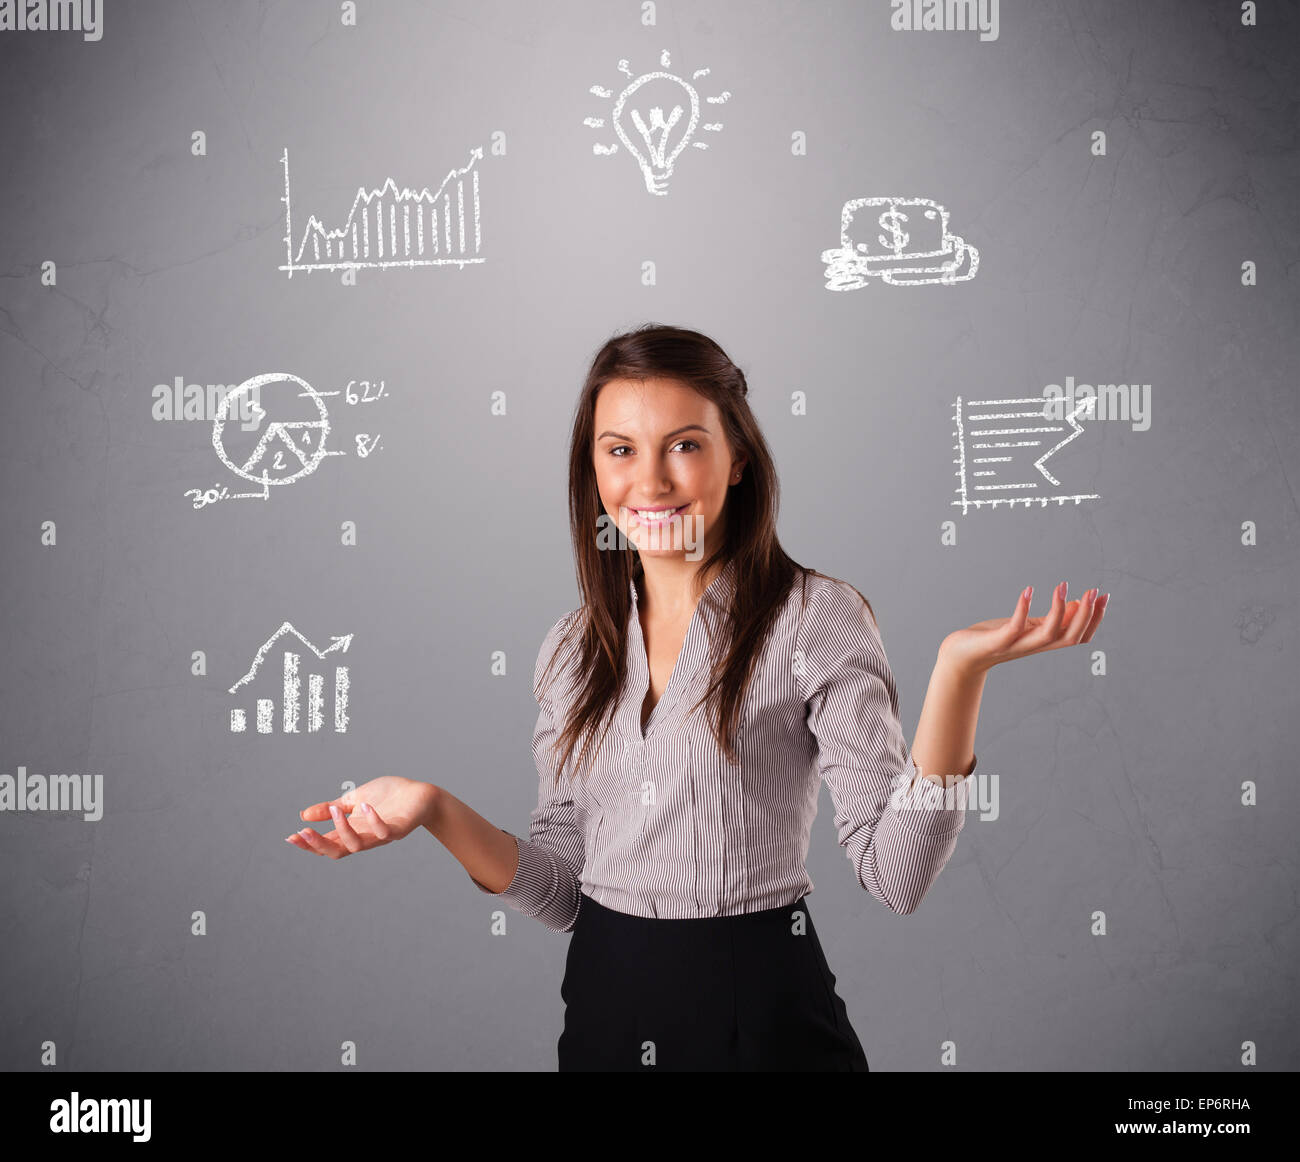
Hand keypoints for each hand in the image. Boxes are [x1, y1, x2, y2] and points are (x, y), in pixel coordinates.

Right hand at [285, 776, 437, 859]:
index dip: (309, 843)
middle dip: (318, 844)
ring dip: (343, 830)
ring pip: (357, 845)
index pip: (327, 843)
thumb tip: (302, 815)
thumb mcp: (354, 798)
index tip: (290, 838)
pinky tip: (365, 806)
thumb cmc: (389, 796)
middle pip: (338, 851)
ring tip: (336, 810)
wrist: (421, 794)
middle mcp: (365, 837)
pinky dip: (373, 821)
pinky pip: (384, 832)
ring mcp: (382, 835)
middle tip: (303, 832)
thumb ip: (332, 808)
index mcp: (353, 831)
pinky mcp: (399, 829)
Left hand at [939, 582, 1108, 675]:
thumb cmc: (994, 639)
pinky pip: (1014, 628)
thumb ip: (1050, 620)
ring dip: (1059, 611)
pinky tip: (1028, 590)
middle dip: (1086, 616)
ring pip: (1048, 635)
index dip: (1095, 619)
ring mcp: (1017, 645)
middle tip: (1094, 590)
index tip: (1105, 596)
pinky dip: (1022, 609)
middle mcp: (1034, 646)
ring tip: (1063, 585)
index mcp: (1044, 641)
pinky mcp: (997, 642)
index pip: (1079, 635)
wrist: (961, 657)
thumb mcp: (1027, 627)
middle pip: (1070, 637)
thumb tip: (1076, 605)